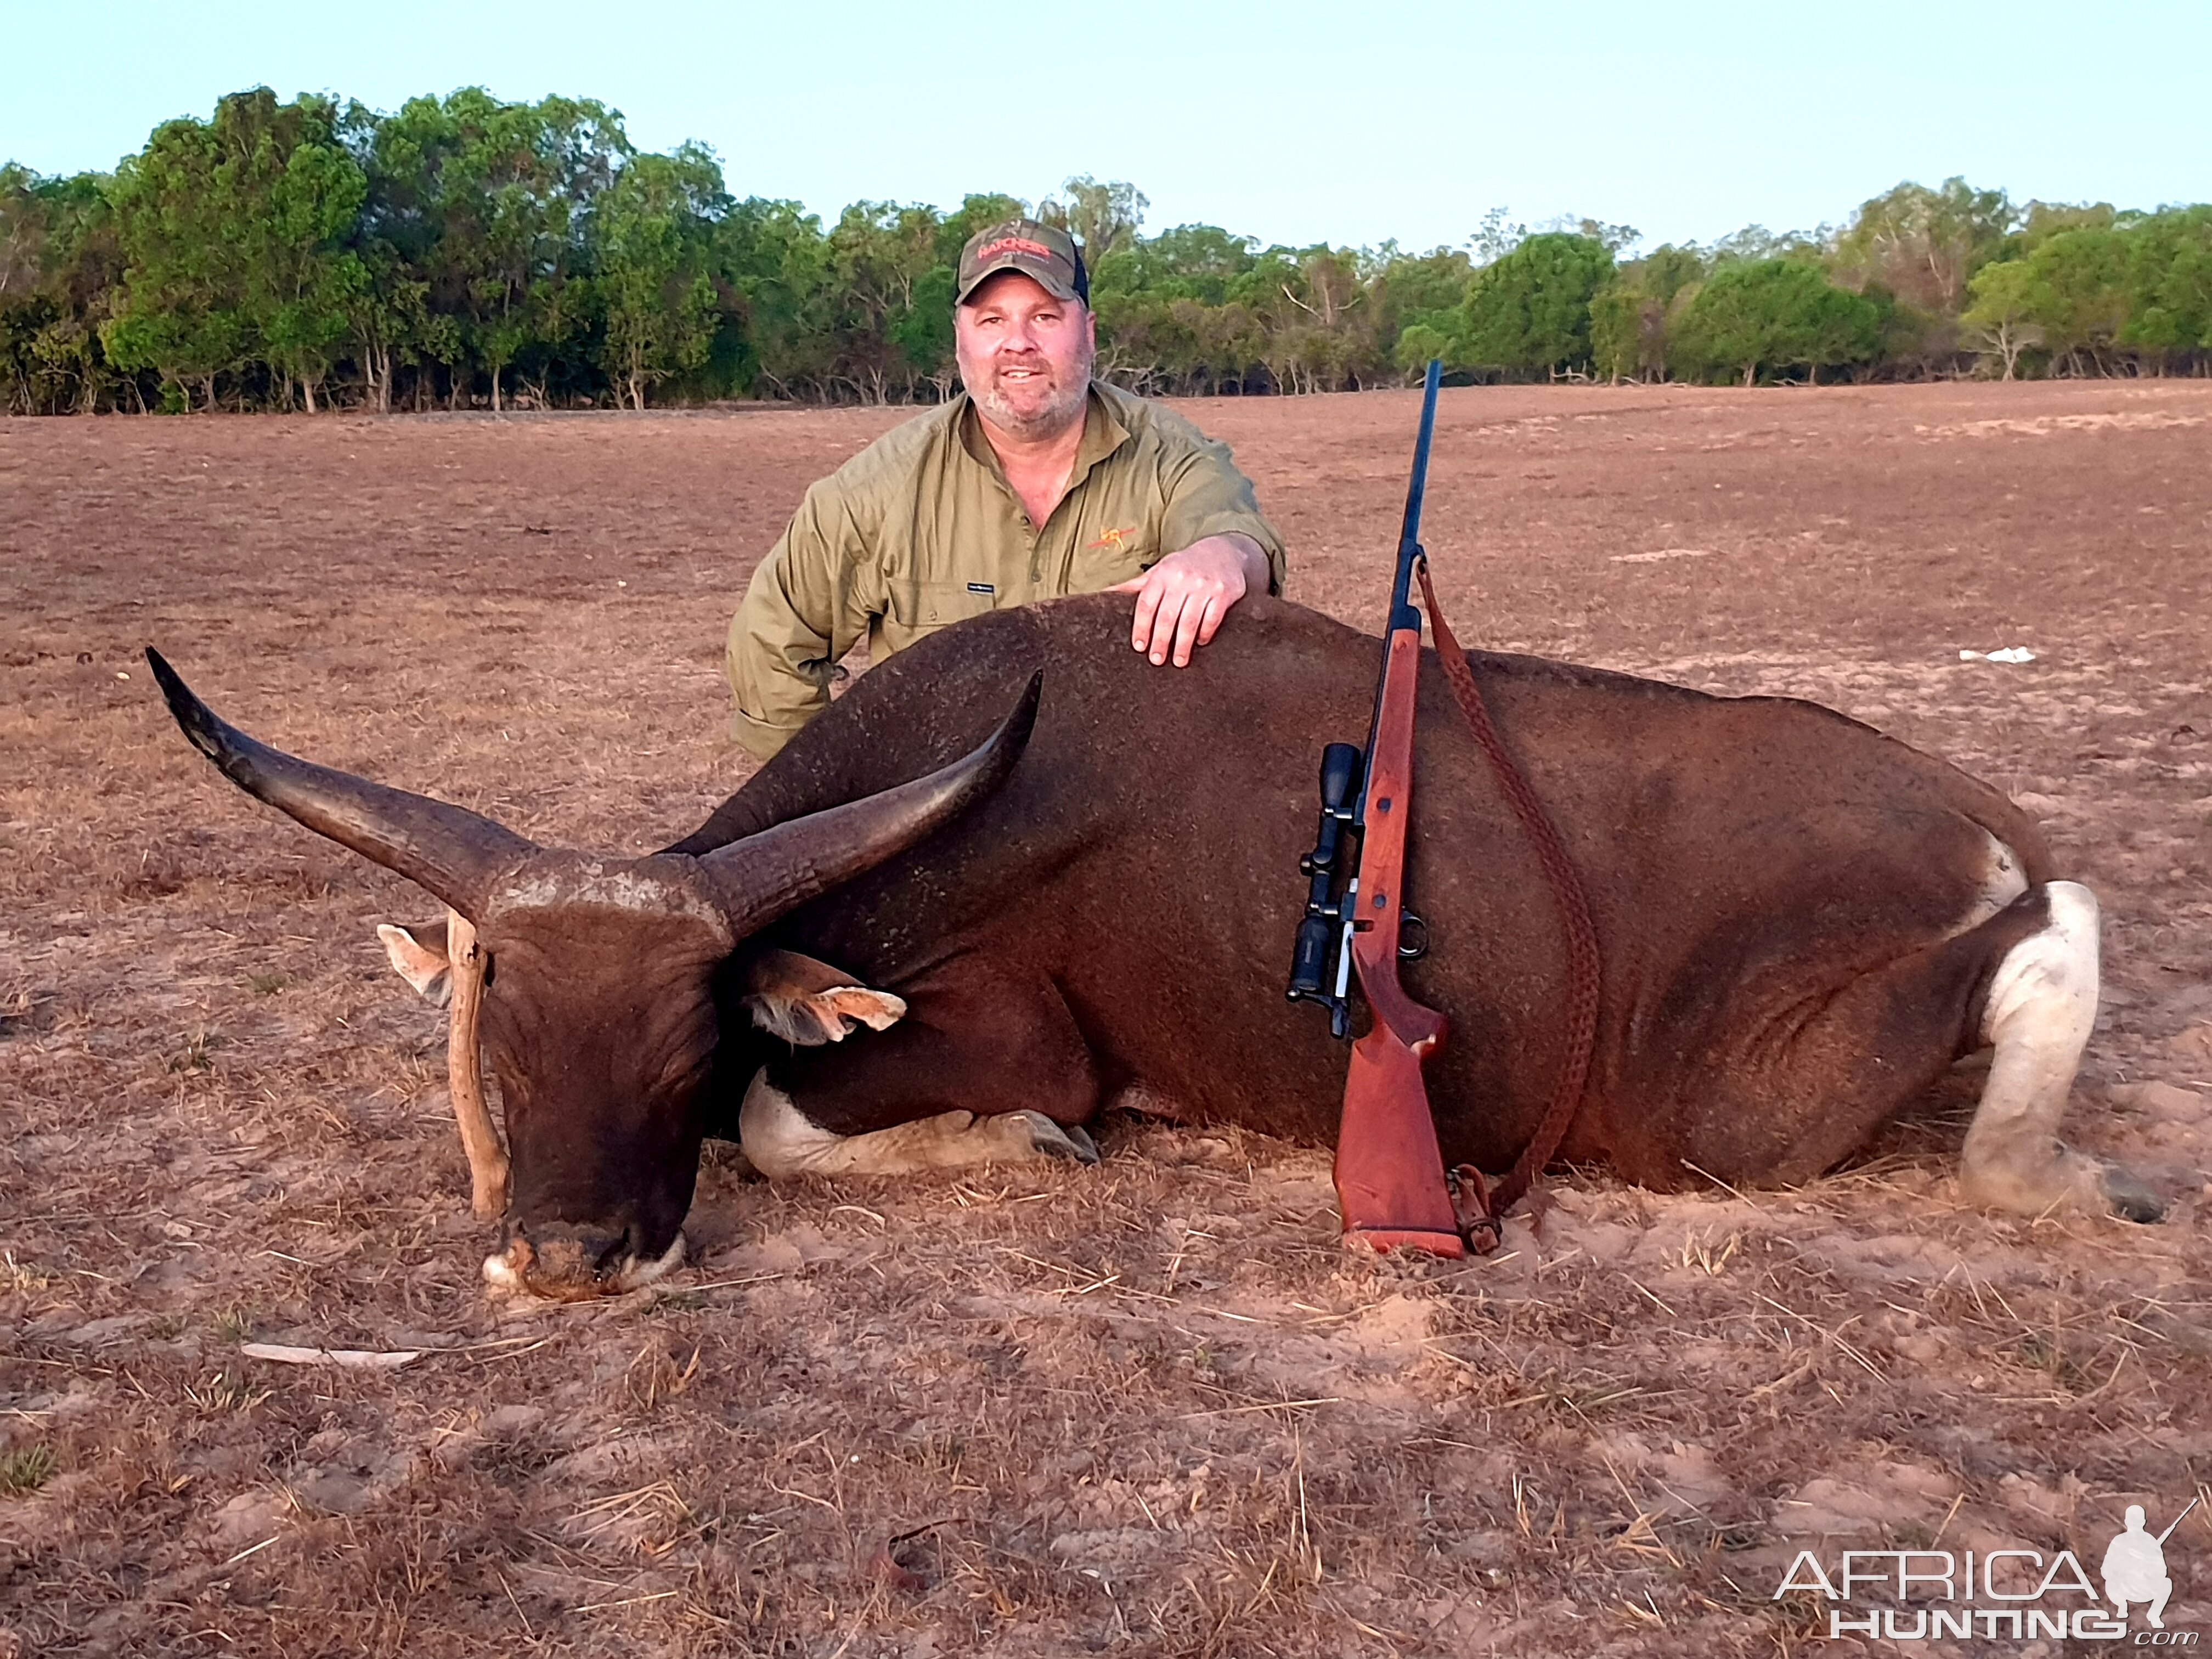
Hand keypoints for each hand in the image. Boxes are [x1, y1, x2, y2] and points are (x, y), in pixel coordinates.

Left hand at [1108, 534, 1267, 667]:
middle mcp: (1182, 579)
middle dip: (1160, 641)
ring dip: (1182, 645)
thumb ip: (1136, 586)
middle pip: (1166, 616)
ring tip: (1179, 661)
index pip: (1146, 605)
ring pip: (1189, 621)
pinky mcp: (1224, 593)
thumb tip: (1104, 595)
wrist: (1224, 551)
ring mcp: (1204, 586)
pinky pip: (1212, 619)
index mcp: (1163, 574)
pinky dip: (1204, 633)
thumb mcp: (1160, 570)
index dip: (1141, 628)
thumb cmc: (1185, 566)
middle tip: (1156, 660)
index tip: (1139, 647)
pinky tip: (1199, 642)